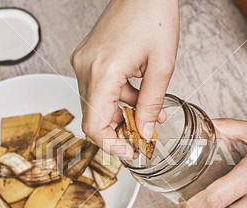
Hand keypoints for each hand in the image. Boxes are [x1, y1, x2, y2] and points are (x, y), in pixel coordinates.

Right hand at [70, 0, 178, 156]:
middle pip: (93, 117)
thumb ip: (152, 104)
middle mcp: (86, 68)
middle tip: (142, 136)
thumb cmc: (154, 17)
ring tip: (149, 115)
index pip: (93, 125)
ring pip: (97, 104)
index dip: (111, 144)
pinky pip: (99, 88)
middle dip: (119, 130)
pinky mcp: (88, 58)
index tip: (129, 151)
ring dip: (122, 114)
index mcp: (102, 71)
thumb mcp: (162, 67)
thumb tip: (145, 132)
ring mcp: (84, 62)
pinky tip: (141, 98)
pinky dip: (119, 99)